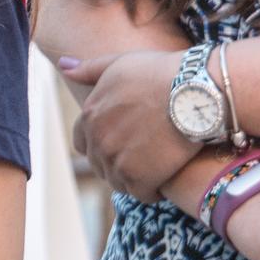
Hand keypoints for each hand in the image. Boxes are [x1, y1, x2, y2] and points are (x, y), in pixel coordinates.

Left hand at [62, 49, 190, 200]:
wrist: (195, 91)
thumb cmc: (161, 73)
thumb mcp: (120, 64)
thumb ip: (89, 69)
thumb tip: (64, 66)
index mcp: (89, 115)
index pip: (82, 143)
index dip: (100, 146)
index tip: (122, 145)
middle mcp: (98, 140)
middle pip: (99, 165)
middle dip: (117, 164)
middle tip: (143, 160)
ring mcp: (117, 160)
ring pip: (118, 182)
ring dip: (134, 180)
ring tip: (154, 171)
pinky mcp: (140, 177)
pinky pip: (141, 194)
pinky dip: (152, 192)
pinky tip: (166, 181)